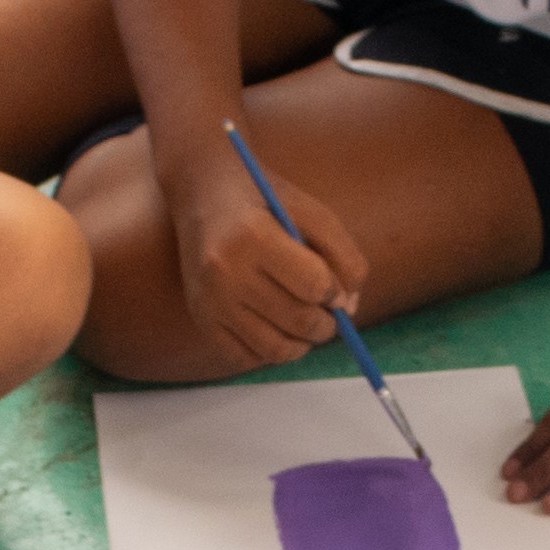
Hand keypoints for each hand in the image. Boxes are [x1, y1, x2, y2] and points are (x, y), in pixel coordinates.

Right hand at [173, 153, 355, 372]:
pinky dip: (271, 351)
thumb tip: (348, 309)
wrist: (201, 192)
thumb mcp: (312, 212)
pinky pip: (246, 357)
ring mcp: (209, 299)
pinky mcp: (200, 318)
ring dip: (303, 343)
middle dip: (327, 324)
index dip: (335, 292)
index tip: (332, 286)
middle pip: (299, 321)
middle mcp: (226, 271)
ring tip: (306, 324)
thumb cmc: (265, 201)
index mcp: (254, 235)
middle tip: (328, 314)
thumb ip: (344, 256)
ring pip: (275, 348)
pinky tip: (277, 329)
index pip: (314, 285)